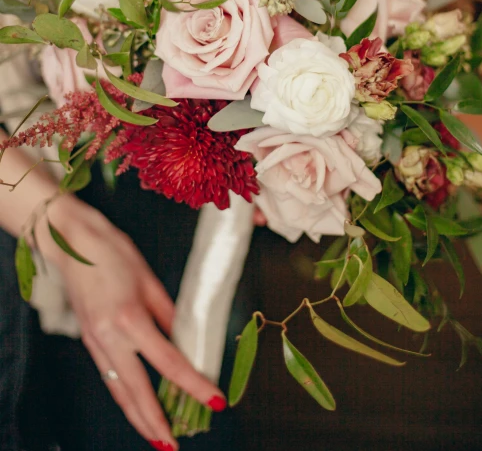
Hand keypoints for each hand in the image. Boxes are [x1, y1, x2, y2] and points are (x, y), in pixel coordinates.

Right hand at [41, 199, 225, 449]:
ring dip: (137, 417)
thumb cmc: (113, 252)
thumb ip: (169, 313)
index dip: (194, 384)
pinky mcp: (89, 339)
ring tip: (156, 436)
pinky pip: (108, 376)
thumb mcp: (150, 279)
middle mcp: (110, 336)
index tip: (214, 399)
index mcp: (131, 318)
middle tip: (174, 444)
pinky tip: (135, 404)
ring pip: (118, 390)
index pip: (169, 362)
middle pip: (136, 391)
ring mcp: (95, 341)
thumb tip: (186, 338)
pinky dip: (123, 396)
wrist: (73, 243)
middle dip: (156, 422)